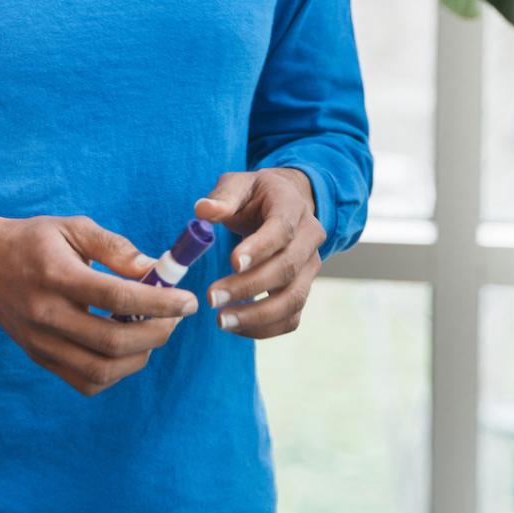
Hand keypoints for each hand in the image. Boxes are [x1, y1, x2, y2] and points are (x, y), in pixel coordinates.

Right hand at [0, 213, 197, 395]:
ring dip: (139, 356)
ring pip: (101, 370)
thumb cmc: (32, 241)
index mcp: (57, 276)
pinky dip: (115, 372)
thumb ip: (116, 248)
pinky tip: (125, 348)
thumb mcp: (73, 228)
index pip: (116, 298)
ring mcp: (41, 342)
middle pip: (113, 341)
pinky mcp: (39, 357)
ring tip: (151, 331)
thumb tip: (156, 270)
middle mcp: (47, 315)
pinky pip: (85, 381)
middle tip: (174, 317)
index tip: (187, 301)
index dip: (159, 302)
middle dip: (157, 333)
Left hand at [194, 168, 325, 339]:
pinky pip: (291, 317)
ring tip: (221, 321)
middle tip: (211, 297)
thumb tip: (203, 210)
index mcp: (291, 205)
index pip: (281, 229)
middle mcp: (309, 238)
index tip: (231, 262)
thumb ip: (222, 197)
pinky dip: (265, 328)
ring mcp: (310, 267)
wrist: (285, 203)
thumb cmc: (255, 195)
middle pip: (287, 268)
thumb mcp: (237, 185)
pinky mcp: (303, 289)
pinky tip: (235, 326)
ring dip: (257, 315)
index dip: (259, 248)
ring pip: (293, 298)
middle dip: (248, 287)